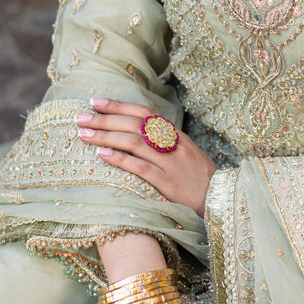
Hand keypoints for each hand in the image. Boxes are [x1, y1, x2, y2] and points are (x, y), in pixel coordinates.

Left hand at [76, 98, 216, 215]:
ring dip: (107, 136)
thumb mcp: (188, 155)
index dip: (120, 106)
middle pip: (136, 125)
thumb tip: (138, 133)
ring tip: (84, 135)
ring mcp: (172, 164)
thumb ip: (167, 144)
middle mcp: (175, 146)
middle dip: (105, 119)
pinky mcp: (169, 185)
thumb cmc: (201, 180)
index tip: (96, 101)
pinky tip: (102, 155)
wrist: (222, 202)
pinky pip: (141, 168)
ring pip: (135, 143)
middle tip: (80, 118)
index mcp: (178, 136)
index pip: (145, 113)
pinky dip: (120, 159)